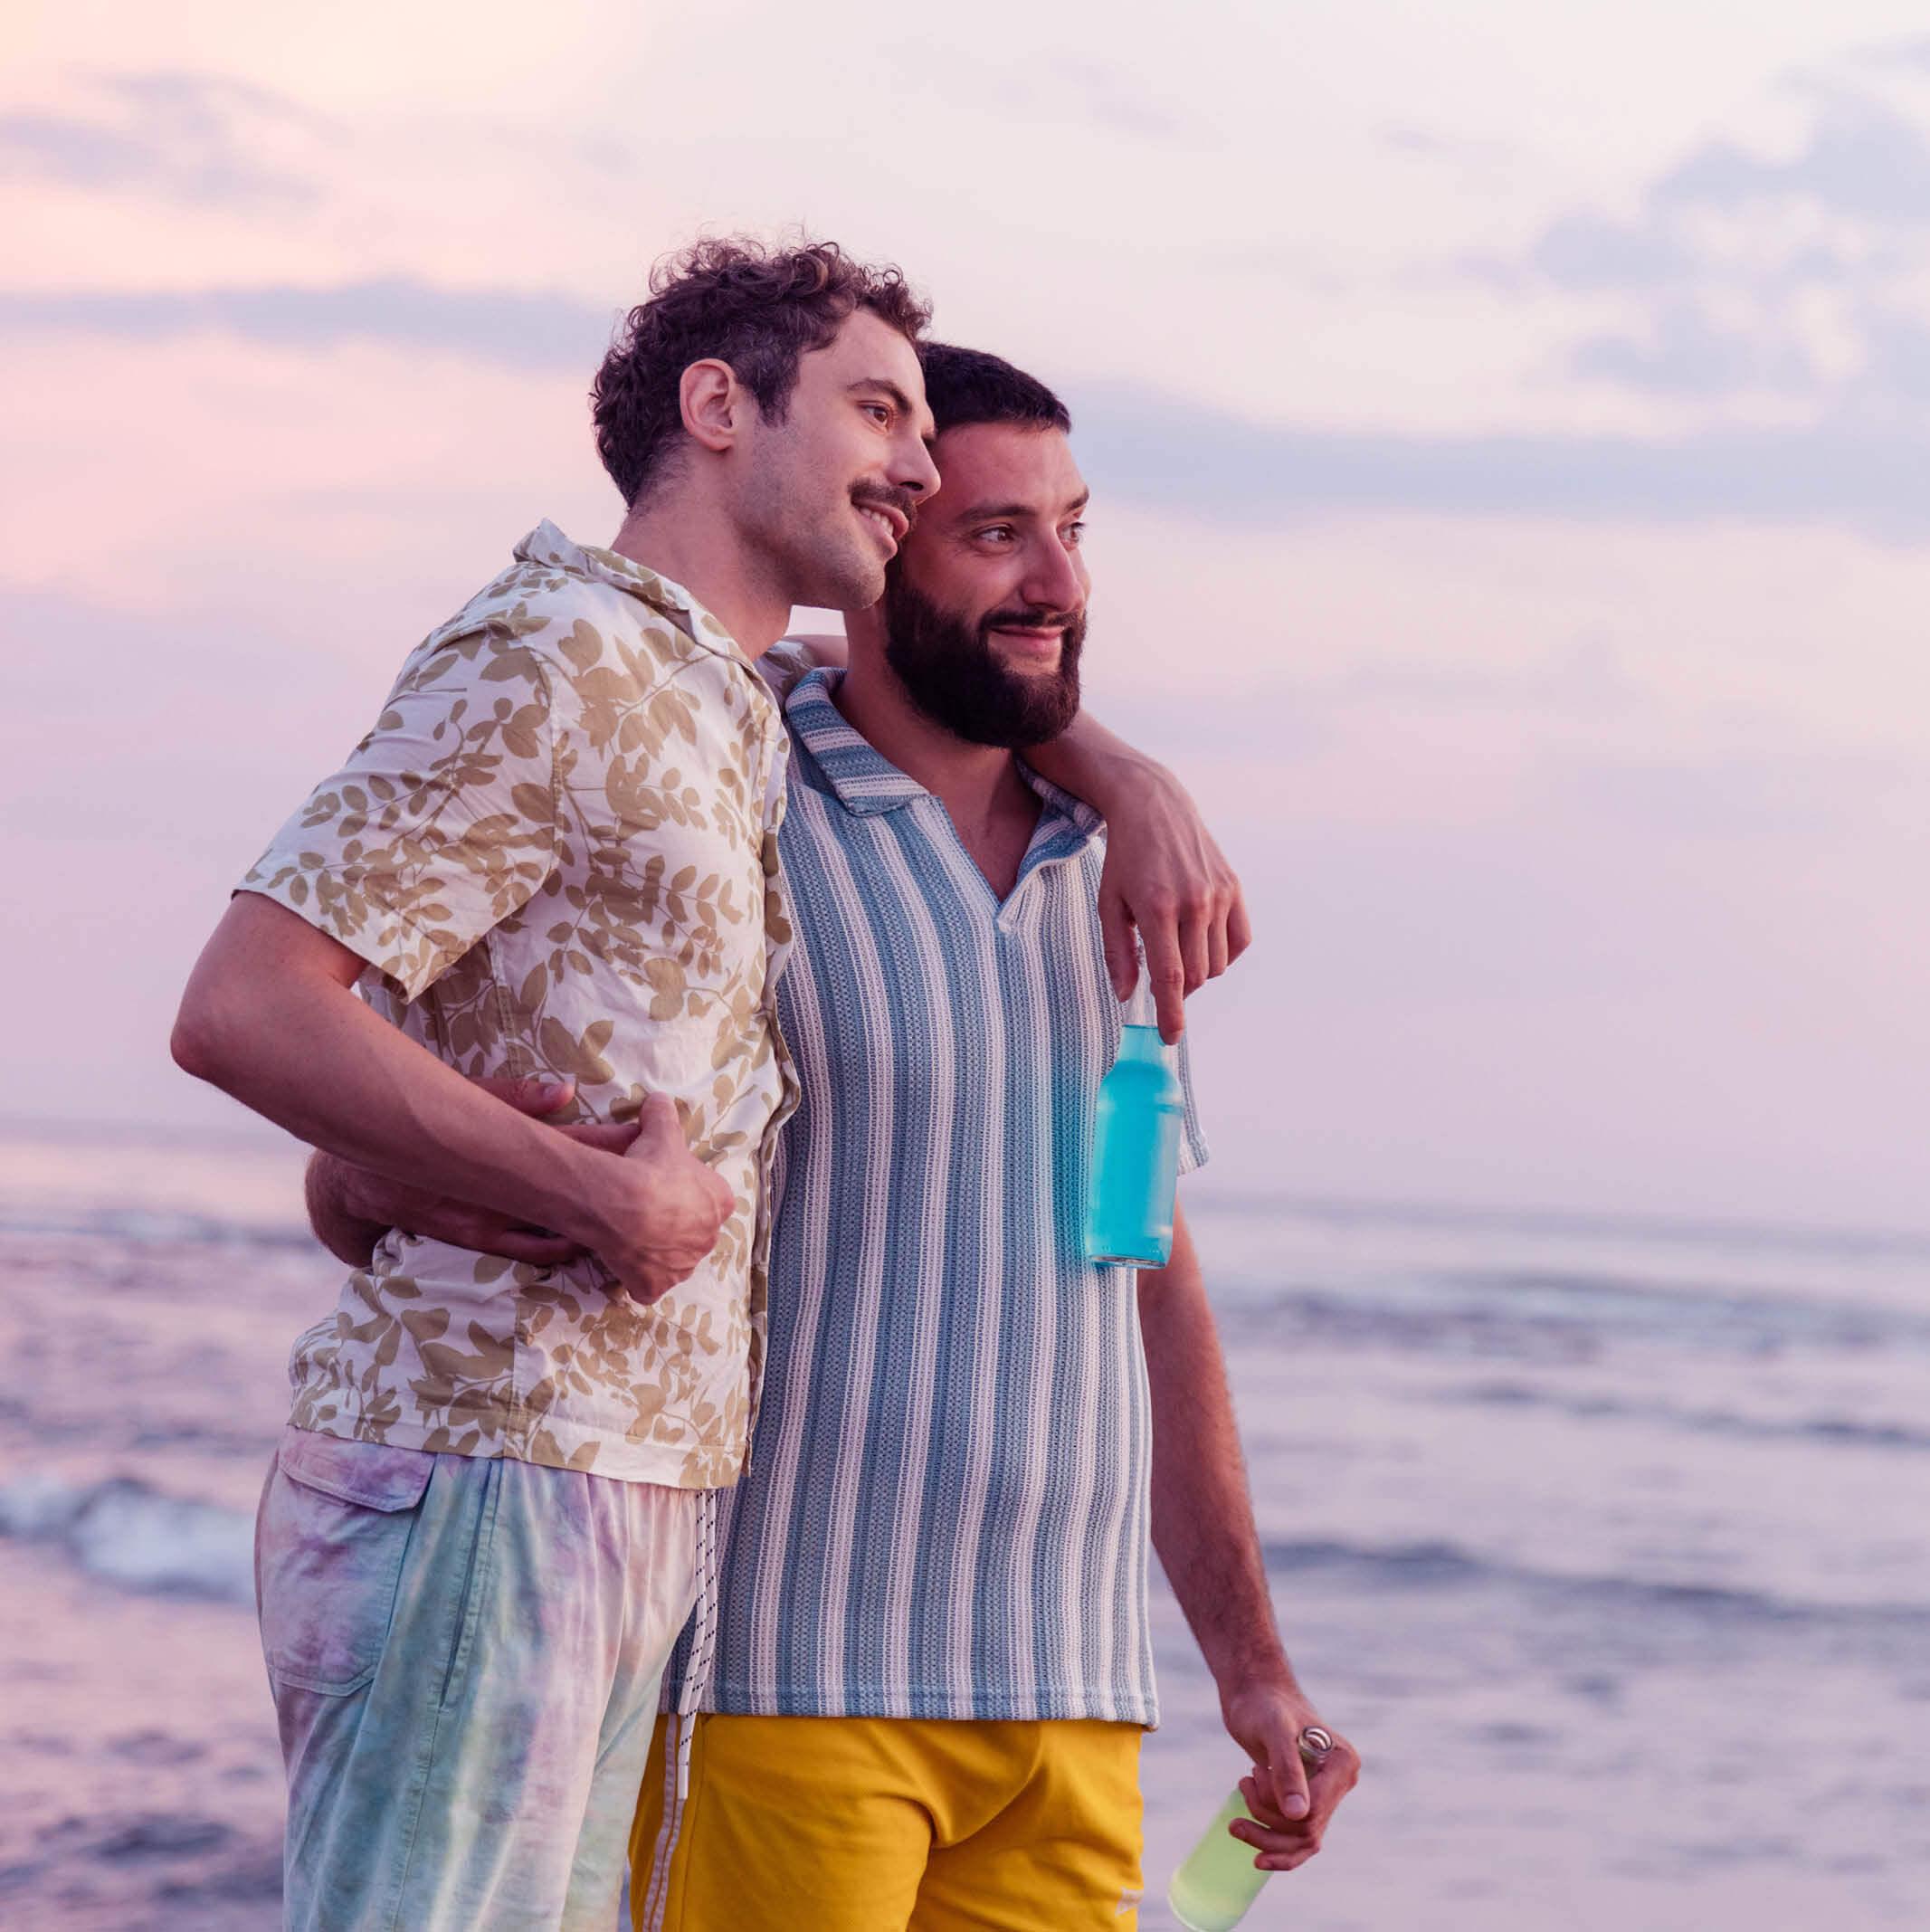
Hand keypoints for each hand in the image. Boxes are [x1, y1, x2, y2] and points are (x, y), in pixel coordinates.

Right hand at [309, 1075, 636, 1265]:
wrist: (359, 1179)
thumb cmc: (419, 1128)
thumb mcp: (464, 1098)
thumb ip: (515, 1096)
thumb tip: (566, 1088)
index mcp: (501, 1145)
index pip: (571, 1142)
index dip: (613, 1143)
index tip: (650, 1138)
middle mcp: (499, 1187)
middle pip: (576, 1186)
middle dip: (619, 1184)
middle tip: (659, 1182)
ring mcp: (490, 1219)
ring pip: (561, 1224)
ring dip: (599, 1221)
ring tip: (639, 1218)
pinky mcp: (478, 1241)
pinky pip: (533, 1252)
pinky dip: (567, 1248)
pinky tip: (597, 1247)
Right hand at [578, 1092, 736, 1304]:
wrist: (623, 1203)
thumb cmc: (651, 1165)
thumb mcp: (661, 1129)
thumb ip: (664, 1113)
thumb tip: (659, 1099)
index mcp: (719, 1203)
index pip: (714, 1199)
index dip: (692, 1193)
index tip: (670, 1186)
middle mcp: (708, 1239)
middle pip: (695, 1233)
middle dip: (678, 1225)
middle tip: (649, 1212)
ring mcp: (682, 1267)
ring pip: (675, 1261)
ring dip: (661, 1253)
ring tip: (634, 1236)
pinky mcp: (655, 1287)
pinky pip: (648, 1286)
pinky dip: (638, 1279)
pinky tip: (624, 1263)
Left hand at [1096, 760, 1249, 1043]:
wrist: (1154, 806)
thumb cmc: (1124, 859)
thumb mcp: (1109, 904)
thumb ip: (1118, 953)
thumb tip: (1126, 996)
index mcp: (1157, 907)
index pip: (1171, 976)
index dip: (1171, 1014)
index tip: (1169, 1037)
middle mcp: (1194, 902)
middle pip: (1195, 976)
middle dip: (1178, 992)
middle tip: (1161, 985)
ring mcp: (1219, 894)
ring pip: (1217, 963)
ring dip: (1197, 971)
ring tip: (1176, 951)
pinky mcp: (1235, 887)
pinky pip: (1239, 942)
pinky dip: (1223, 954)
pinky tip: (1202, 943)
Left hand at [1221, 1677, 1360, 1873]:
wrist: (1253, 1694)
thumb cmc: (1263, 1704)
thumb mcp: (1273, 1730)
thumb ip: (1287, 1768)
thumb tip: (1299, 1816)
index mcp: (1343, 1763)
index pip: (1315, 1812)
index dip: (1277, 1808)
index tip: (1250, 1777)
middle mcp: (1340, 1782)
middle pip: (1306, 1831)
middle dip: (1267, 1820)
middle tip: (1242, 1785)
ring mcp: (1325, 1794)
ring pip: (1301, 1842)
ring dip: (1266, 1836)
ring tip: (1237, 1817)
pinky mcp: (1307, 1801)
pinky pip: (1299, 1840)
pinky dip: (1277, 1848)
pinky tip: (1256, 1853)